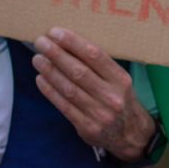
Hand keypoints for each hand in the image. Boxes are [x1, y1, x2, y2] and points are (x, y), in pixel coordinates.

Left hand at [31, 27, 153, 161]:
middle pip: (79, 71)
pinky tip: (41, 79)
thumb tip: (68, 45)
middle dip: (56, 54)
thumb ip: (99, 67)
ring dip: (50, 71)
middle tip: (41, 42)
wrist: (131, 134)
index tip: (56, 32)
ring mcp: (99, 113)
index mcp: (121, 80)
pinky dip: (50, 91)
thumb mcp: (119, 81)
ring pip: (69, 88)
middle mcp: (111, 96)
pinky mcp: (87, 127)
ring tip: (37, 59)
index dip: (73, 42)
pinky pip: (64, 106)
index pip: (95, 56)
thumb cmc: (120, 100)